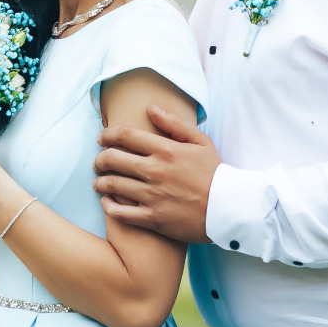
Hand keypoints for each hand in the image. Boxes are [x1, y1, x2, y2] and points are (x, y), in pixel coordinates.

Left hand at [93, 104, 218, 243]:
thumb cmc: (215, 174)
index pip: (125, 135)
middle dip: (99, 159)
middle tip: (98, 162)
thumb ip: (175, 124)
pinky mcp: (152, 218)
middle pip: (112, 159)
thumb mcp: (201, 142)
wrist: (229, 209)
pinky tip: (107, 202)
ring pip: (111, 185)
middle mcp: (155, 171)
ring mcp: (152, 196)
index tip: (101, 138)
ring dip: (99, 182)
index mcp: (165, 150)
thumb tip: (151, 108)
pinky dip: (108, 206)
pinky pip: (119, 212)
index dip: (107, 135)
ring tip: (98, 182)